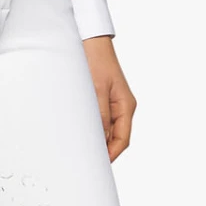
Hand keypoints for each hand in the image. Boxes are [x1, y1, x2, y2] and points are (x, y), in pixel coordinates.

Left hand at [82, 35, 134, 161]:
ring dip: (96, 139)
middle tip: (86, 161)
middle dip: (103, 150)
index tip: (99, 165)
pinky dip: (91, 128)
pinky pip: (99, 120)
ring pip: (106, 130)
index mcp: (126, 106)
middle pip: (115, 137)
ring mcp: (112, 103)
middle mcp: (121, 107)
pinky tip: (79, 132)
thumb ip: (99, 115)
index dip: (111, 155)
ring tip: (80, 148)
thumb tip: (99, 139)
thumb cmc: (95, 60)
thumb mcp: (96, 89)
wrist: (89, 40)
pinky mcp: (101, 99)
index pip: (122, 139)